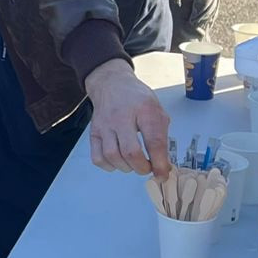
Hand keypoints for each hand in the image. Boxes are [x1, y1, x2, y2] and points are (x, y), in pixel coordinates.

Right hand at [84, 59, 170, 175]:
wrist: (111, 83)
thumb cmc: (136, 98)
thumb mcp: (157, 110)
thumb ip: (162, 136)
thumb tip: (164, 164)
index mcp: (144, 110)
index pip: (154, 141)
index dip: (160, 163)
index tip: (163, 173)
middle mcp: (122, 117)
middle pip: (131, 152)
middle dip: (143, 168)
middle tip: (148, 168)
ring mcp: (105, 125)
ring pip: (113, 156)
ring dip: (127, 168)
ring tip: (134, 164)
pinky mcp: (94, 132)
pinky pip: (98, 157)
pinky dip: (109, 166)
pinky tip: (118, 161)